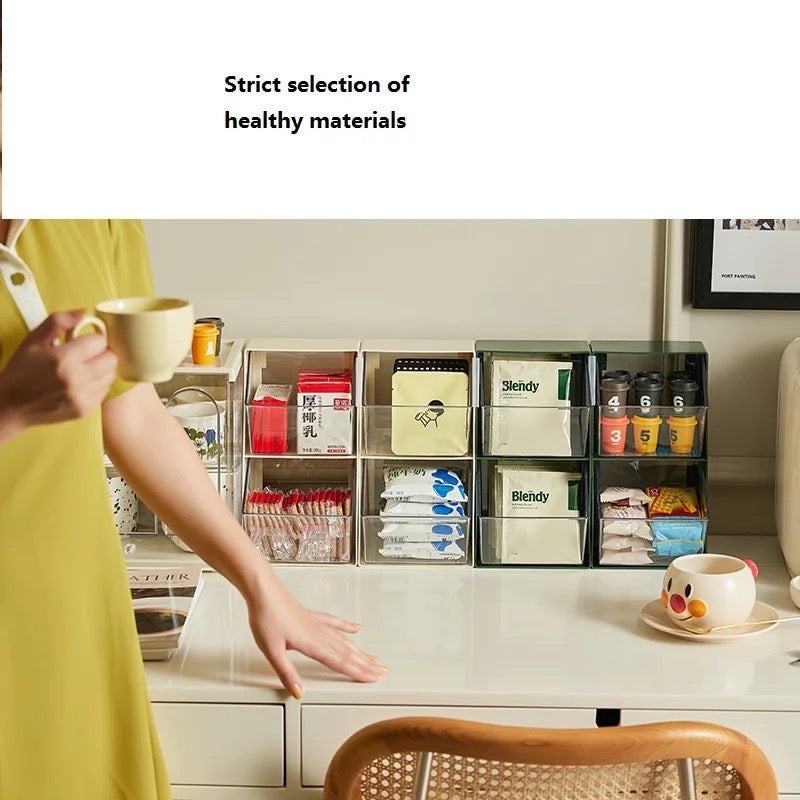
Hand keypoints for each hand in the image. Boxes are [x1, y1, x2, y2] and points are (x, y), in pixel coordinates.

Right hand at [0, 311, 117, 437]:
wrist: (10, 405)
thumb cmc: (21, 370)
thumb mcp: (33, 339)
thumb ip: (58, 321)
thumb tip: (84, 312)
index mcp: (63, 358)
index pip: (100, 341)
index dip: (92, 339)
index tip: (83, 342)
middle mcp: (76, 379)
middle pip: (112, 359)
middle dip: (101, 353)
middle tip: (86, 355)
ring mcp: (82, 397)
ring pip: (111, 375)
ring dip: (102, 369)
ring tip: (84, 368)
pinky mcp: (84, 410)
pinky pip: (105, 391)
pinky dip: (97, 384)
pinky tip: (81, 382)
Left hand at [247, 577, 385, 697]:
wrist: (263, 592)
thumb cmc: (266, 617)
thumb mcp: (271, 651)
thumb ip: (286, 673)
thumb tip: (298, 692)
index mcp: (311, 644)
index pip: (339, 662)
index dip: (357, 672)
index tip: (373, 678)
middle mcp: (319, 633)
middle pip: (347, 652)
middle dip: (365, 663)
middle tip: (381, 671)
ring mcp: (317, 623)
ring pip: (344, 639)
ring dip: (359, 650)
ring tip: (372, 657)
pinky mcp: (312, 615)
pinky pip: (335, 622)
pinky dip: (347, 626)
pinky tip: (355, 627)